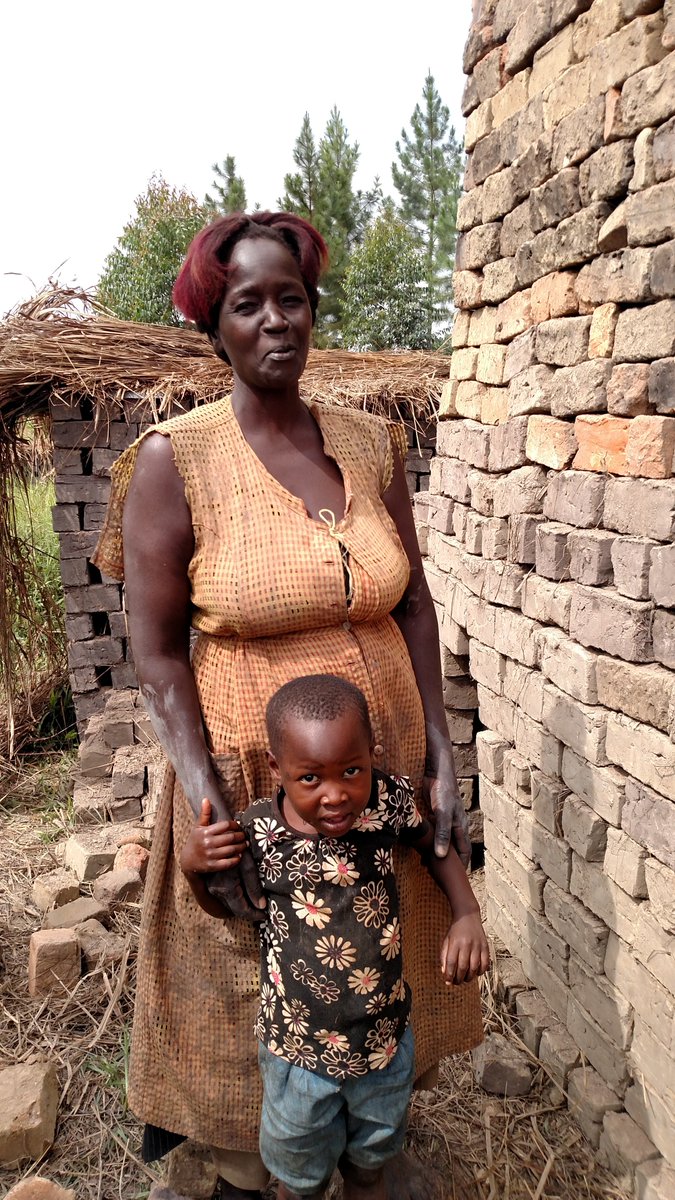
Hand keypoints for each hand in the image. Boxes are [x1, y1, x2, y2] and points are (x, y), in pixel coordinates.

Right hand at [181, 799, 266, 922]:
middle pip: (231, 838)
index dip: (235, 825)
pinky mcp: (212, 866)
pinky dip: (236, 859)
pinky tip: (239, 856)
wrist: (187, 861)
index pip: (226, 825)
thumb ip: (204, 814)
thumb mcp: (198, 827)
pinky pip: (228, 863)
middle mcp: (208, 843)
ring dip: (241, 847)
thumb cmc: (195, 841)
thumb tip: (206, 799)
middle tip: (244, 836)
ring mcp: (211, 855)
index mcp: (206, 832)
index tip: (239, 826)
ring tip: (245, 844)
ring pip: (231, 850)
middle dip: (241, 836)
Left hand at [424, 763, 470, 866]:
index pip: (464, 852)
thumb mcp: (443, 814)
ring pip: (443, 842)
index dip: (461, 866)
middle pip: (454, 849)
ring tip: (427, 866)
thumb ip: (442, 834)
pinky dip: (429, 843)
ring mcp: (445, 822)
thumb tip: (441, 856)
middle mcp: (454, 827)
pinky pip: (434, 834)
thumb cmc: (444, 791)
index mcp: (461, 828)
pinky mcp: (435, 817)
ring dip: (437, 853)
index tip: (455, 879)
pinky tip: (419, 847)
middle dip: (448, 863)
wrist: (437, 772)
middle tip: (438, 876)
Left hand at [440, 911, 489, 984]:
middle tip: (456, 982)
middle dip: (459, 979)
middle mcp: (466, 944)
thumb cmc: (455, 930)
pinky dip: (481, 971)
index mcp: (455, 943)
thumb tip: (445, 972)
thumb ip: (444, 956)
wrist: (468, 916)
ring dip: (469, 977)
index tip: (448, 981)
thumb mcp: (446, 940)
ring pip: (474, 967)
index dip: (449, 975)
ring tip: (465, 979)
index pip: (451, 963)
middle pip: (463, 967)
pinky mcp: (485, 946)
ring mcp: (477, 945)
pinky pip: (485, 963)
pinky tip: (476, 973)